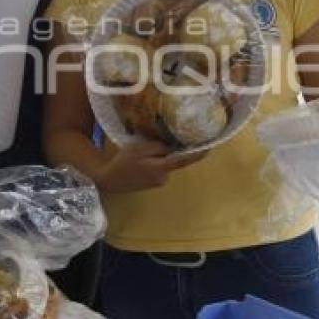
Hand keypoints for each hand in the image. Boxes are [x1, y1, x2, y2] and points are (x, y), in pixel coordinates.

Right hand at [93, 140, 207, 193]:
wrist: (108, 179)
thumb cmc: (122, 162)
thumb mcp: (139, 149)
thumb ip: (158, 147)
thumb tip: (172, 146)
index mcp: (161, 168)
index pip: (184, 159)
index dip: (198, 153)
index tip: (211, 146)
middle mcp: (164, 177)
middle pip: (173, 159)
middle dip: (172, 149)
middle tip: (167, 135)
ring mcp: (158, 181)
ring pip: (165, 163)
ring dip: (161, 155)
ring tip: (146, 147)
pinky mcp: (153, 182)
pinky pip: (159, 167)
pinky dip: (155, 161)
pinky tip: (142, 158)